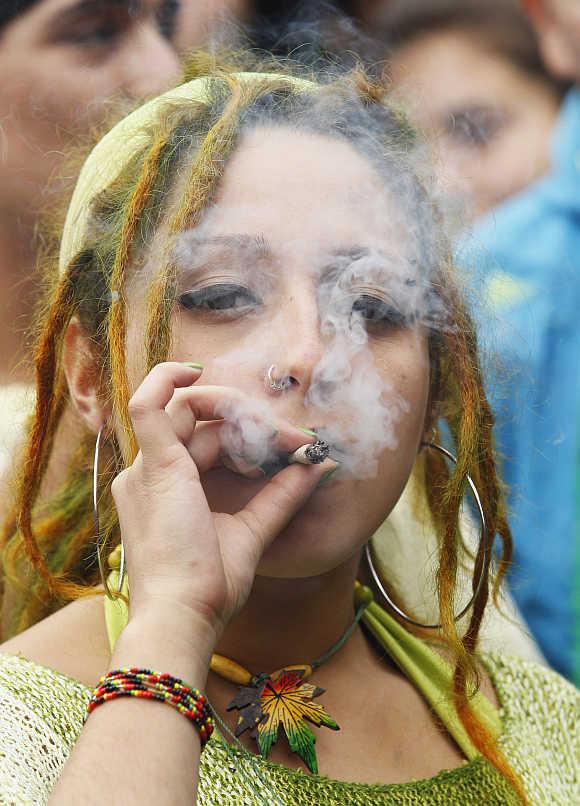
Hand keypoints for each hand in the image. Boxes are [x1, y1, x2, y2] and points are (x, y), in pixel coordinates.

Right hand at [111, 362, 332, 646]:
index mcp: (165, 490)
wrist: (186, 616)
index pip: (209, 442)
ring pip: (188, 410)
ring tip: (278, 432)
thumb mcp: (252, 531)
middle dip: (254, 423)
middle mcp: (149, 474)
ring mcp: (147, 468)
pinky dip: (169, 380)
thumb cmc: (210, 586)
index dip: (255, 438)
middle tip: (298, 440)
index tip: (299, 448)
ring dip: (237, 410)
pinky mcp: (155, 465)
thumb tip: (318, 464)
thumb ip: (281, 495)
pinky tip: (197, 371)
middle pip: (203, 424)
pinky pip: (149, 404)